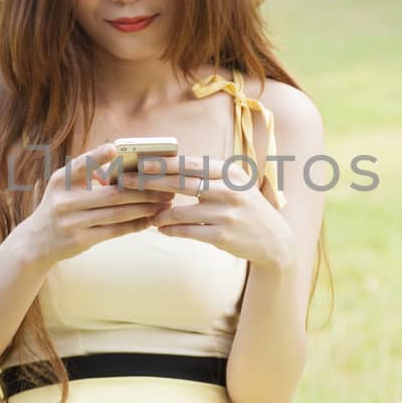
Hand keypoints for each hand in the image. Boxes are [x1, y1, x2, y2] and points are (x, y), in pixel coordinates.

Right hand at [14, 141, 174, 267]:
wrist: (37, 241)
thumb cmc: (60, 205)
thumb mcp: (64, 185)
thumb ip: (87, 172)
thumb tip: (122, 159)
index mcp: (61, 180)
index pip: (80, 165)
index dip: (97, 156)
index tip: (115, 148)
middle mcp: (64, 200)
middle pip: (111, 194)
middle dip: (142, 190)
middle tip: (165, 187)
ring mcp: (71, 222)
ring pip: (116, 213)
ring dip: (144, 208)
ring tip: (163, 203)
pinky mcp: (80, 240)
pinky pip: (113, 231)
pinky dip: (134, 225)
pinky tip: (149, 220)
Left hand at [116, 155, 293, 269]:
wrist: (274, 239)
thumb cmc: (245, 208)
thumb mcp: (234, 184)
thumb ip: (208, 175)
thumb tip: (169, 165)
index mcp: (230, 173)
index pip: (190, 164)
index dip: (163, 163)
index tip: (139, 163)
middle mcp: (229, 190)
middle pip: (181, 183)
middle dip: (150, 183)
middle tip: (128, 184)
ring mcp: (226, 213)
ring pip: (180, 212)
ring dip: (159, 214)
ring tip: (148, 215)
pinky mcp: (222, 235)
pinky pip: (187, 231)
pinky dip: (170, 230)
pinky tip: (160, 229)